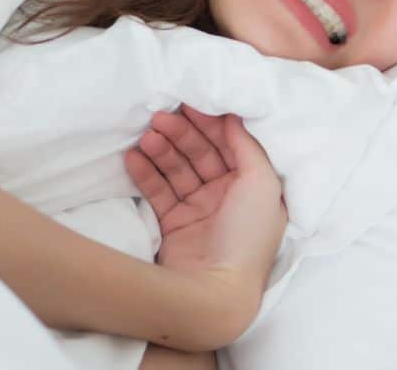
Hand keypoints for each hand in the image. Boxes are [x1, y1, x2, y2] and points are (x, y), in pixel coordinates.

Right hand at [125, 106, 287, 324]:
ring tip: (146, 135)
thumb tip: (234, 115)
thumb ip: (248, 145)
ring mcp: (199, 211)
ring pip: (177, 169)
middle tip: (160, 115)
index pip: (230, 144)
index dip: (211, 122)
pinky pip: (157, 191)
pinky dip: (145, 172)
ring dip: (162, 149)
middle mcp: (227, 196)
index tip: (190, 102)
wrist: (214, 293)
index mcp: (253, 187)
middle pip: (201, 153)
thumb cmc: (246, 237)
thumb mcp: (262, 184)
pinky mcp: (173, 224)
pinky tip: (134, 156)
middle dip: (182, 132)